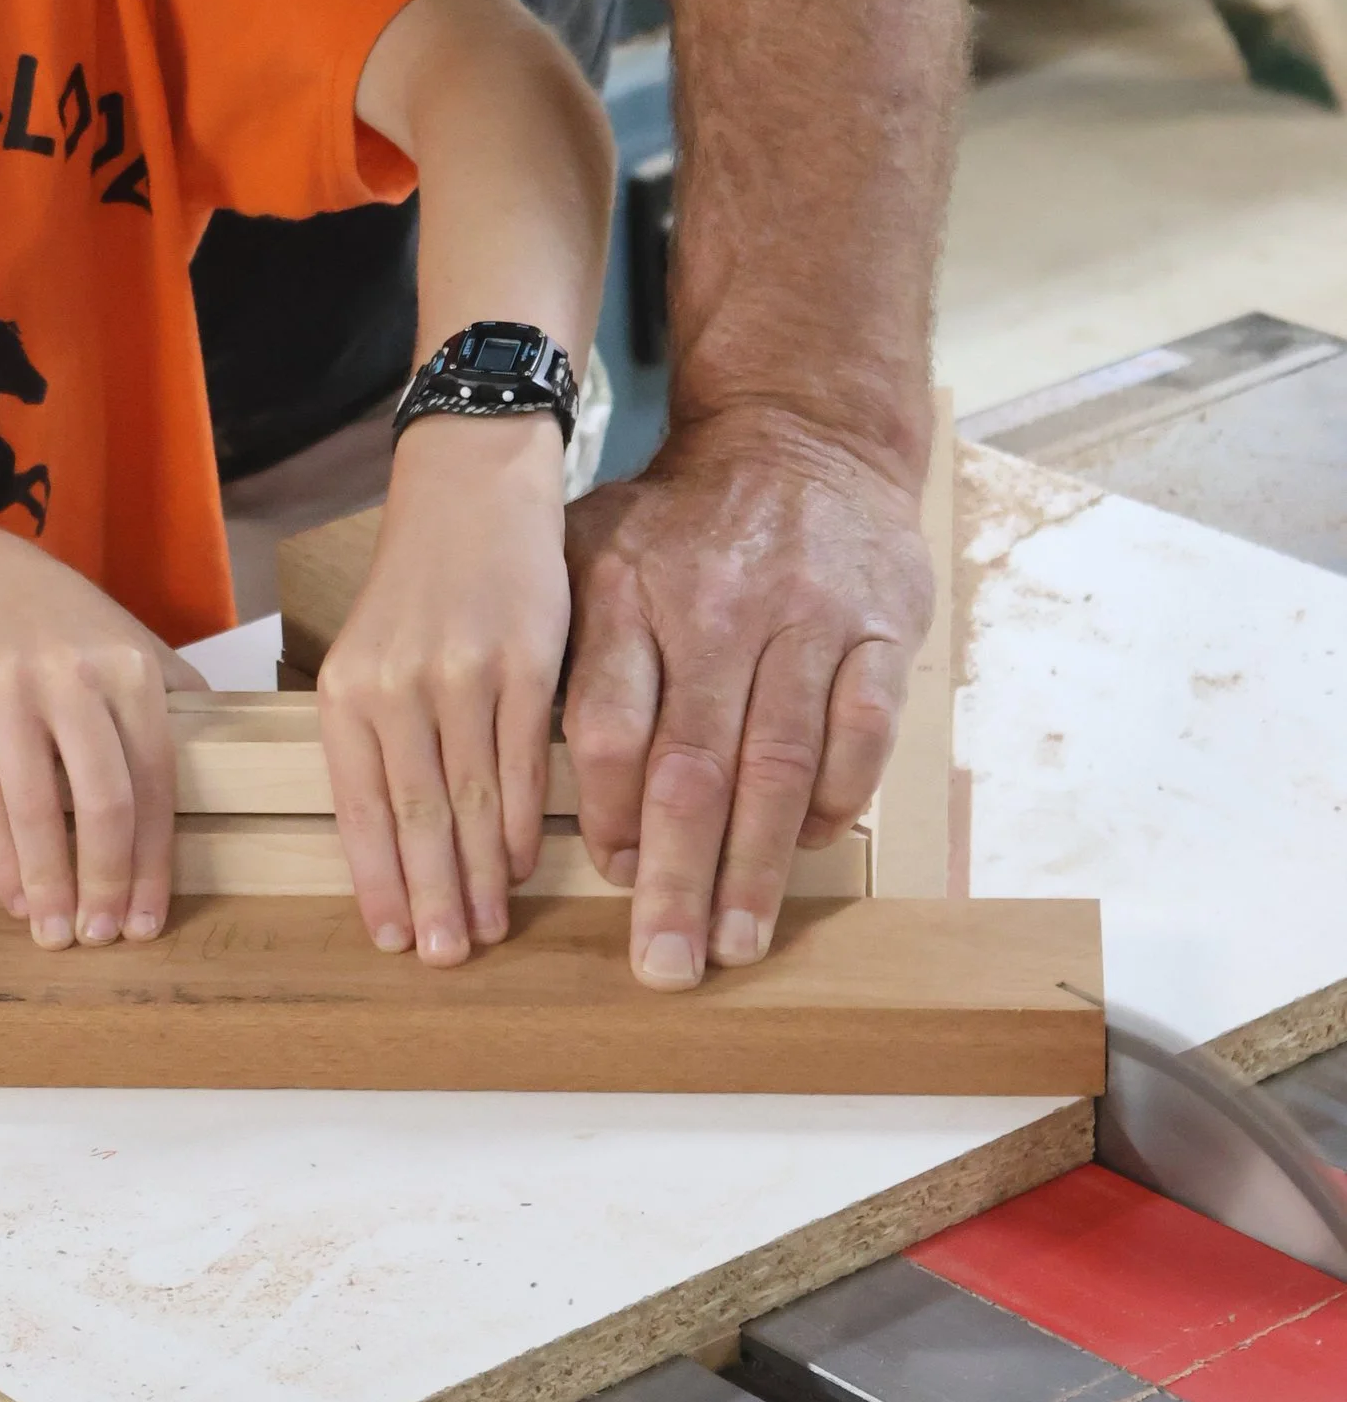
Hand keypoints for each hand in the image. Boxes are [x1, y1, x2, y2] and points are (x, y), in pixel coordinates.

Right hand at [0, 521, 192, 948]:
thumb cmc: (61, 625)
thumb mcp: (129, 641)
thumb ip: (179, 697)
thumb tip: (241, 755)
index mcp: (130, 669)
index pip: (155, 781)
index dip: (155, 861)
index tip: (151, 920)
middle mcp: (73, 677)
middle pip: (101, 800)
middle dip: (106, 880)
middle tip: (105, 936)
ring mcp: (9, 690)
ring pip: (35, 806)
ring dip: (48, 882)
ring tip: (56, 932)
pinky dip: (1, 856)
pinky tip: (14, 895)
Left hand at [316, 416, 570, 961]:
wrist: (469, 492)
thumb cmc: (417, 587)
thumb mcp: (369, 656)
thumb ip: (374, 740)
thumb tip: (392, 846)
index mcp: (344, 694)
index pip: (359, 810)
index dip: (377, 882)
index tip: (394, 940)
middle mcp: (394, 688)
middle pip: (415, 818)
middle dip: (432, 898)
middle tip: (448, 958)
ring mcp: (459, 675)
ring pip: (469, 799)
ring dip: (480, 875)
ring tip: (489, 929)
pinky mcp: (522, 661)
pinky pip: (522, 761)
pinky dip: (522, 822)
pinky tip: (522, 863)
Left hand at [562, 409, 929, 985]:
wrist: (800, 437)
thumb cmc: (678, 524)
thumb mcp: (590, 551)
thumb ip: (560, 650)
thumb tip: (520, 778)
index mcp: (627, 589)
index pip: (609, 726)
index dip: (608, 815)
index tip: (610, 879)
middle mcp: (715, 605)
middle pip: (691, 767)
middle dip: (676, 879)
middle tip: (665, 965)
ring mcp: (805, 618)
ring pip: (779, 765)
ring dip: (758, 868)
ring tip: (738, 943)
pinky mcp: (880, 629)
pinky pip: (860, 735)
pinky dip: (837, 801)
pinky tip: (810, 848)